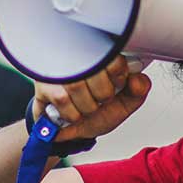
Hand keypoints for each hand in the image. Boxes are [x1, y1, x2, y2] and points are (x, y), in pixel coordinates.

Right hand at [33, 56, 151, 142]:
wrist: (71, 129)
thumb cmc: (97, 111)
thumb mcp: (124, 102)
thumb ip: (138, 89)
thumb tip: (137, 79)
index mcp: (100, 53)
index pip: (113, 56)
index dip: (119, 77)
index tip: (116, 85)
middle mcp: (77, 54)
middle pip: (95, 71)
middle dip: (103, 95)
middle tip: (100, 99)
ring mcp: (59, 69)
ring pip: (76, 86)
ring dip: (87, 106)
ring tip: (86, 106)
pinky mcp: (43, 84)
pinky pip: (61, 99)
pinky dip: (72, 113)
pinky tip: (72, 110)